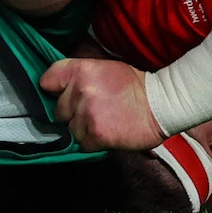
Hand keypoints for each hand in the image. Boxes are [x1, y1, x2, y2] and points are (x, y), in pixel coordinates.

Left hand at [42, 57, 165, 150]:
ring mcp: (86, 114)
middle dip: (72, 112)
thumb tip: (62, 87)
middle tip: (94, 109)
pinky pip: (82, 144)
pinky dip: (94, 142)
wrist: (164, 104)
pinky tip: (108, 132)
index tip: (64, 93)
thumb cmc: (138, 85)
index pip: (47, 80)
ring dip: (83, 129)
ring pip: (69, 129)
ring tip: (104, 121)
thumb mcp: (108, 68)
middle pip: (58, 110)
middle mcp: (81, 91)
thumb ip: (83, 76)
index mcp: (82, 70)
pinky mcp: (95, 135)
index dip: (56, 89)